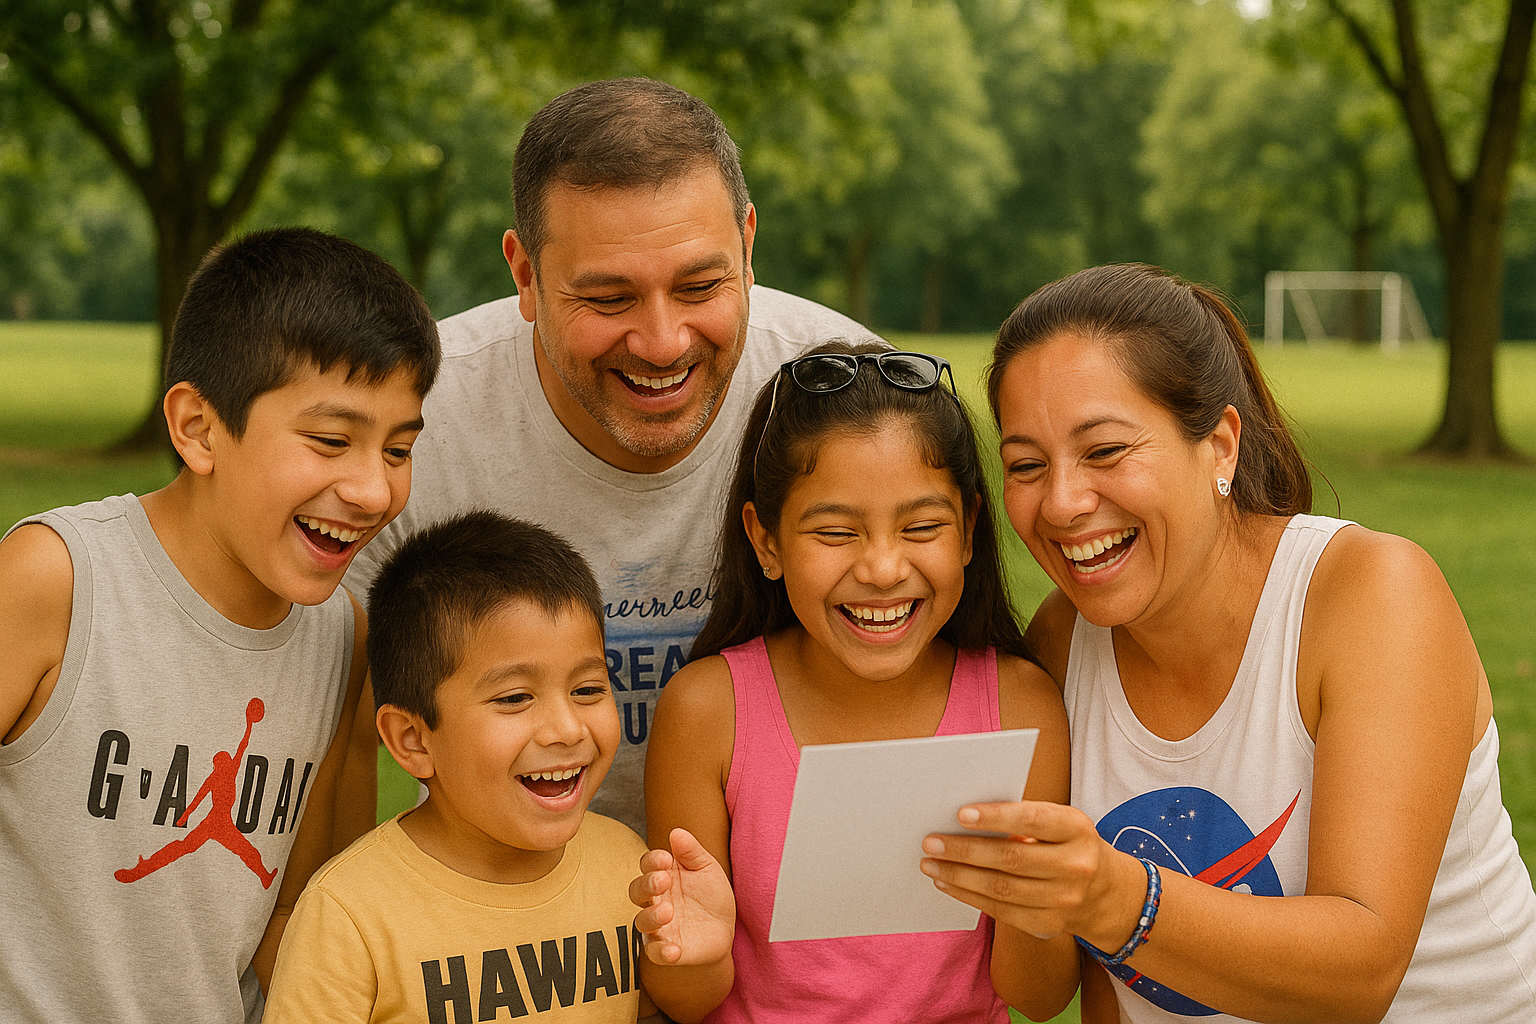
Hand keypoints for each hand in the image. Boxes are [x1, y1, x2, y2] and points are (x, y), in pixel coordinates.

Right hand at [630, 828, 735, 965]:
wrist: (725, 930)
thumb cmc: (711, 895)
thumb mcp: (707, 869)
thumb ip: (692, 852)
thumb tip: (676, 832)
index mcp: (663, 876)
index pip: (648, 865)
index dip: (652, 861)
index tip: (664, 858)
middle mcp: (655, 900)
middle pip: (637, 891)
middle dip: (646, 885)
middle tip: (663, 880)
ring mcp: (658, 926)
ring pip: (642, 922)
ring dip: (652, 916)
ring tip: (668, 911)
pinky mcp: (666, 949)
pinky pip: (656, 953)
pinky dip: (662, 952)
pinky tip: (673, 950)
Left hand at [919, 800, 1139, 946]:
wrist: (1105, 892)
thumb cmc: (1068, 844)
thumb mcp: (1061, 822)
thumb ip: (1024, 818)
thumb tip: (964, 820)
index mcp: (1077, 829)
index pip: (1033, 820)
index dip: (996, 817)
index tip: (961, 814)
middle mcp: (1075, 866)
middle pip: (1012, 859)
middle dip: (965, 851)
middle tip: (930, 842)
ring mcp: (1064, 900)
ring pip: (1002, 888)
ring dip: (959, 876)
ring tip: (931, 864)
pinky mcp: (1048, 924)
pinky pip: (1001, 911)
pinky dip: (969, 896)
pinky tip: (948, 883)